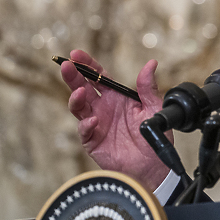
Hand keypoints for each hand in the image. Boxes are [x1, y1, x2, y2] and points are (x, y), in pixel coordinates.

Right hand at [62, 49, 171, 190]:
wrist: (153, 166)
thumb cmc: (153, 137)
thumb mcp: (154, 108)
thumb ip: (148, 87)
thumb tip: (151, 63)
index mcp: (117, 97)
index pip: (98, 76)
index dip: (88, 65)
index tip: (76, 54)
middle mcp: (104, 108)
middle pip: (83, 88)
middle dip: (73, 76)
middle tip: (66, 66)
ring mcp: (97, 124)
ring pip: (79, 107)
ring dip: (76, 98)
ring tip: (79, 92)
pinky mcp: (94, 141)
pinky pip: (85, 131)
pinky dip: (87, 125)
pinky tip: (93, 120)